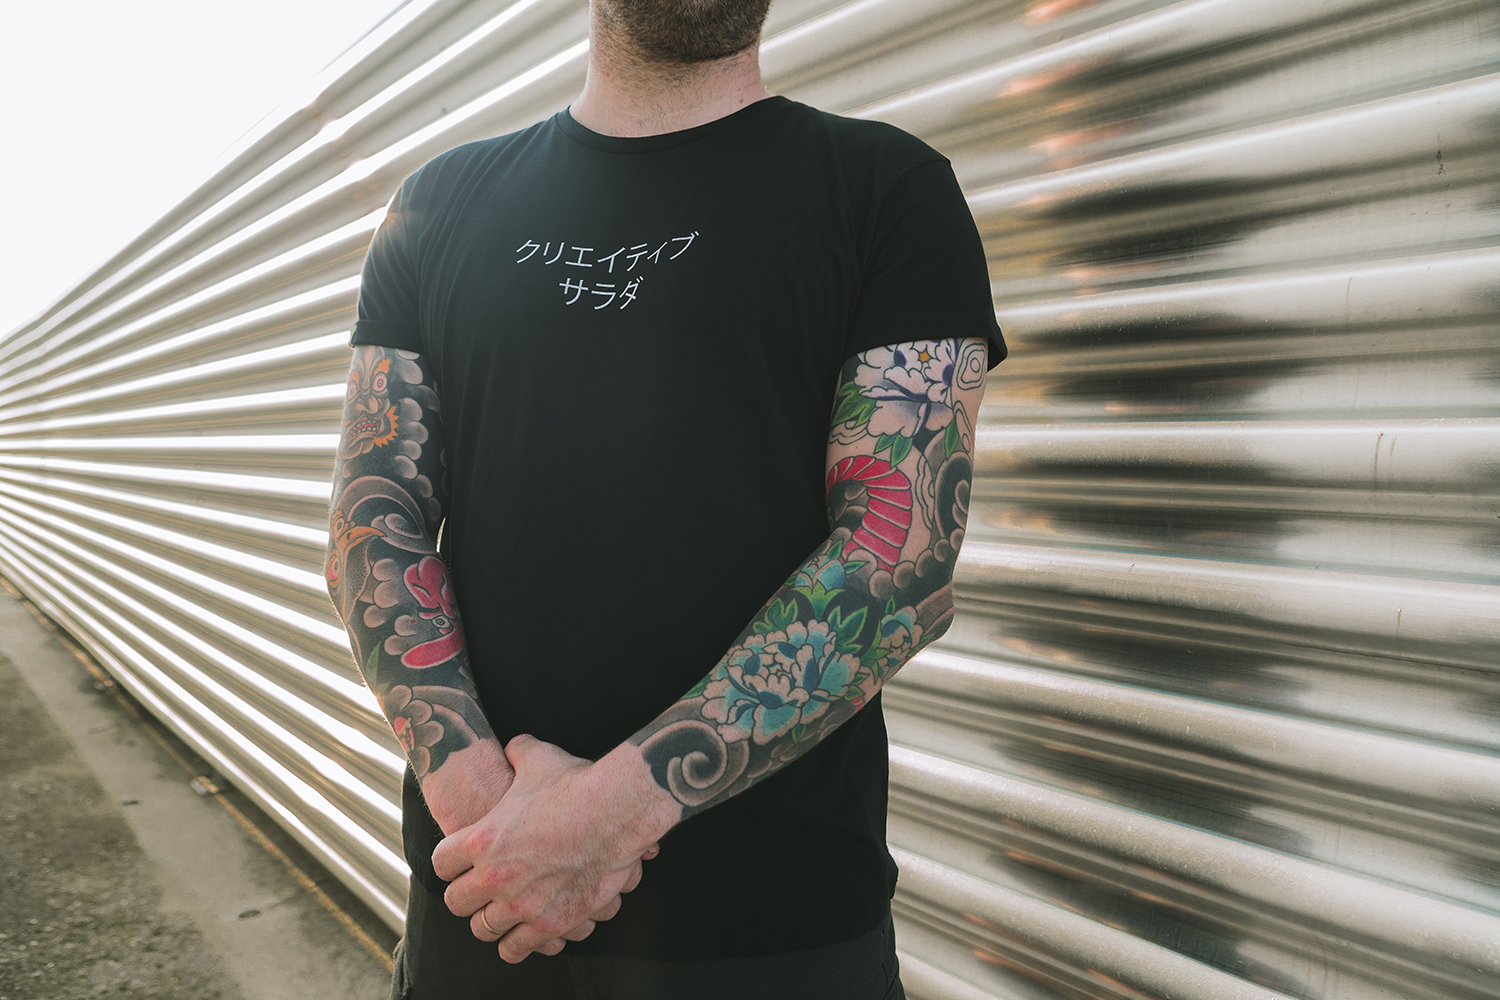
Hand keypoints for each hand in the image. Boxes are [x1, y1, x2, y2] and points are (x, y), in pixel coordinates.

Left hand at [432, 735, 671, 962]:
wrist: (617, 810)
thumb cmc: (577, 782)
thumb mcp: (538, 758)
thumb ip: (517, 752)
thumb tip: (513, 746)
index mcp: (481, 838)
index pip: (440, 864)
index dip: (450, 862)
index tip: (460, 862)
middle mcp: (494, 876)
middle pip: (456, 903)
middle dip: (467, 896)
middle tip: (481, 889)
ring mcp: (522, 904)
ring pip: (483, 930)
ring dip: (491, 921)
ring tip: (502, 912)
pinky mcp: (550, 923)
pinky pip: (516, 949)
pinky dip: (518, 943)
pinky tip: (525, 931)